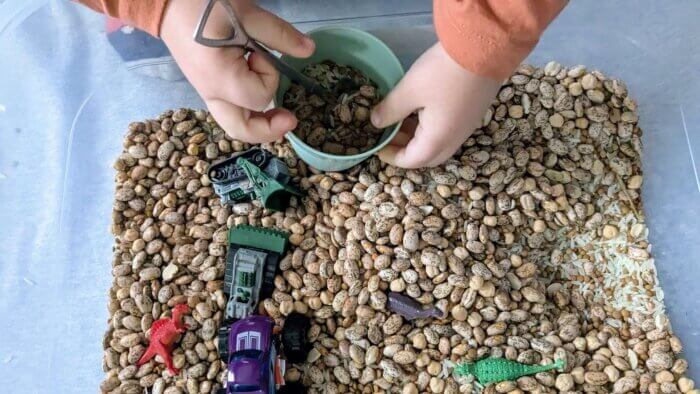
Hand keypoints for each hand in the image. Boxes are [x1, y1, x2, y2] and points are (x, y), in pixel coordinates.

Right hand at [161, 0, 314, 141]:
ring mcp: (206, 92)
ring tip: (278, 112)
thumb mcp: (246, 13)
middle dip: (269, 130)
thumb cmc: (203, 4)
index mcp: (219, 78)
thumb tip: (309, 50)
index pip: (258, 96)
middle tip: (291, 119)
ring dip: (258, 122)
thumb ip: (279, 34)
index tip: (261, 53)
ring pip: (235, 124)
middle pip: (241, 130)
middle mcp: (211, 92)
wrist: (167, 1)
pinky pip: (230, 110)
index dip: (270, 77)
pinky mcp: (207, 86)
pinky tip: (258, 97)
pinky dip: (247, 110)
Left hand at [371, 43, 500, 167]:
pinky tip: (420, 110)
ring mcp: (467, 126)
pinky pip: (449, 131)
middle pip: (427, 157)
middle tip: (389, 135)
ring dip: (418, 138)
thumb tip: (376, 122)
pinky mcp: (473, 113)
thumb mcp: (409, 90)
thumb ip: (390, 110)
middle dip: (406, 150)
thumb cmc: (442, 72)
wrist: (484, 48)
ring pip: (439, 143)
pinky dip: (431, 128)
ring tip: (400, 121)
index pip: (411, 160)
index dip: (390, 156)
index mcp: (438, 140)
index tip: (377, 146)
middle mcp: (455, 139)